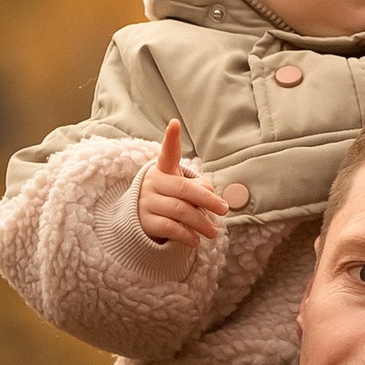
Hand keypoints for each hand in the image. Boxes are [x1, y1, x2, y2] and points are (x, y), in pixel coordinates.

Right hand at [136, 118, 233, 250]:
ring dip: (200, 222)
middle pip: (184, 189)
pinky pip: (169, 228)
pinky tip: (196, 240)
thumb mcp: (181, 189)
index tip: (175, 123)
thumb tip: (209, 191)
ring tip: (214, 232)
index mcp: (163, 169)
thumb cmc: (169, 198)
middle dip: (207, 200)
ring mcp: (147, 202)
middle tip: (224, 210)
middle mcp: (153, 183)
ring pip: (179, 211)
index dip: (171, 138)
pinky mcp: (146, 222)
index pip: (168, 153)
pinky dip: (186, 235)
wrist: (140, 220)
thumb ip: (197, 188)